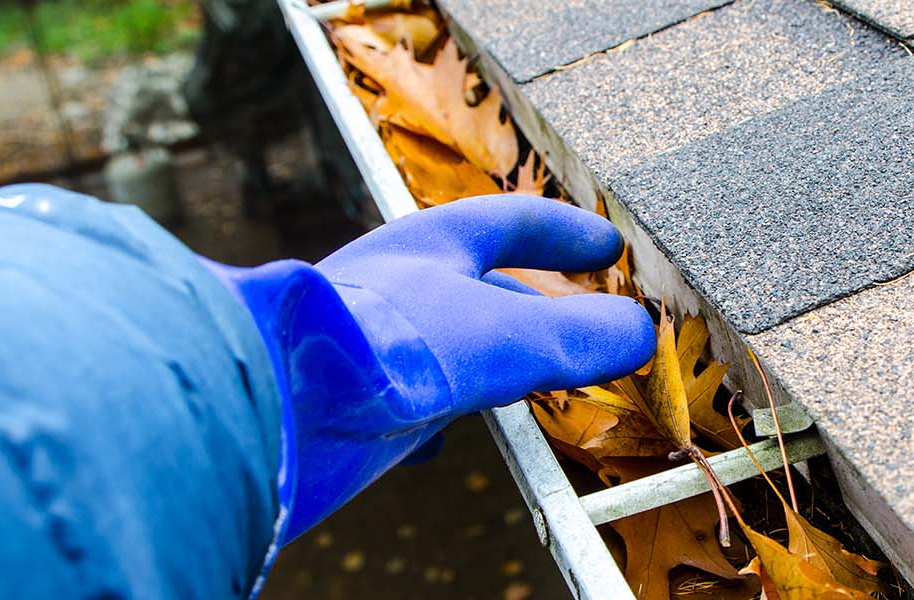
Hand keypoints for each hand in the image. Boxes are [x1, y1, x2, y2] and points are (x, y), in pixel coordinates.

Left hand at [207, 194, 653, 540]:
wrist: (273, 402)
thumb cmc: (381, 343)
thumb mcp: (505, 336)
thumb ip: (577, 336)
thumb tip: (640, 333)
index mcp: (431, 244)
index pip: (512, 221)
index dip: (566, 233)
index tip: (608, 245)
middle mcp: (398, 285)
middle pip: (481, 285)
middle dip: (535, 305)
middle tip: (582, 325)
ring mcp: (371, 341)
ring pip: (446, 345)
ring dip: (492, 362)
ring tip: (529, 385)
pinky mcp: (348, 398)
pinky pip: (404, 399)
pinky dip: (436, 414)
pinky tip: (441, 440)